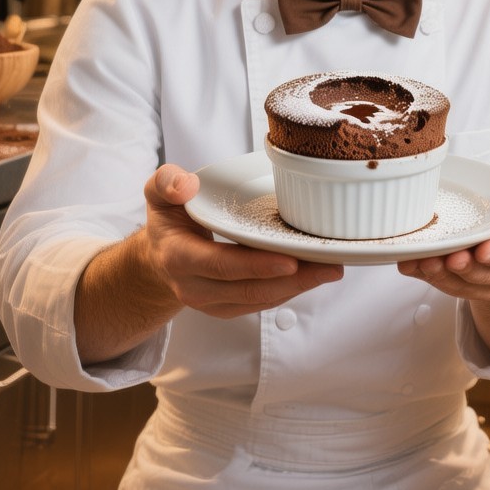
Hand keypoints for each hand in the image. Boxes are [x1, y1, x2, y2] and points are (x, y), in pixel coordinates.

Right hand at [142, 164, 344, 319]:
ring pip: (260, 300)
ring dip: (299, 288)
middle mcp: (195, 287)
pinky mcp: (228, 307)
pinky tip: (314, 275)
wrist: (159, 255)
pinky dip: (290, 290)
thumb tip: (186, 185)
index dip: (257, 265)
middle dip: (293, 280)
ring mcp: (212, 302)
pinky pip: (262, 303)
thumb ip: (167, 182)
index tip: (291, 260)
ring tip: (331, 269)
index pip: (221, 265)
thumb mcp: (158, 192)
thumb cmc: (168, 218)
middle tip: (330, 265)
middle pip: (249, 289)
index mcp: (179, 257)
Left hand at [397, 168, 489, 300]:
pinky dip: (425, 276)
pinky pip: (444, 286)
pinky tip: (410, 264)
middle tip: (448, 258)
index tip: (483, 251)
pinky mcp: (462, 287)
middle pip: (486, 275)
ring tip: (424, 261)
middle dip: (466, 268)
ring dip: (442, 276)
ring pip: (462, 285)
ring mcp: (485, 284)